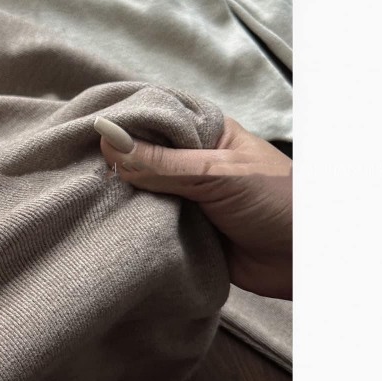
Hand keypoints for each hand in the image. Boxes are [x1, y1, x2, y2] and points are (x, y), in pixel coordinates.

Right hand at [94, 114, 291, 299]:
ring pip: (138, 194)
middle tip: (74, 172)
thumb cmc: (277, 203)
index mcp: (203, 133)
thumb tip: (106, 139)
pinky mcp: (180, 234)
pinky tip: (103, 227)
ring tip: (81, 201)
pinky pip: (146, 227)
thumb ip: (162, 162)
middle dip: (112, 166)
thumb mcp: (217, 174)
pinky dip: (130, 229)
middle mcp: (189, 163)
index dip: (119, 124)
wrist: (307, 263)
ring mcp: (183, 199)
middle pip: (138, 157)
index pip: (152, 118)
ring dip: (119, 202)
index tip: (80, 132)